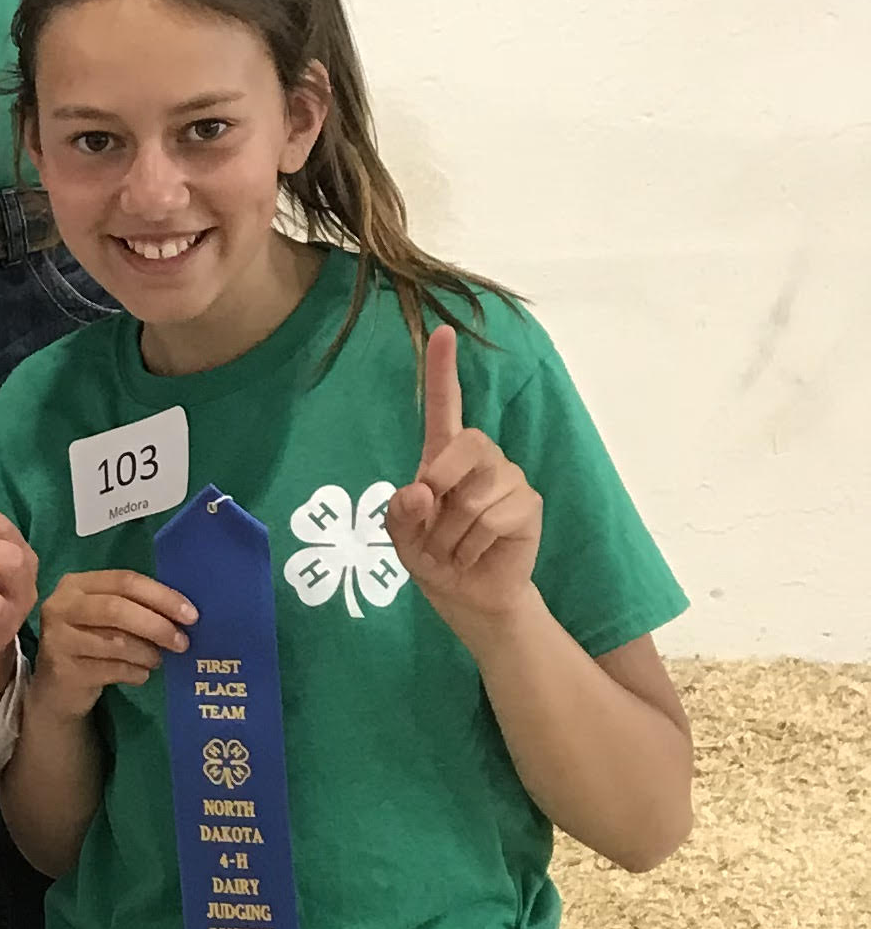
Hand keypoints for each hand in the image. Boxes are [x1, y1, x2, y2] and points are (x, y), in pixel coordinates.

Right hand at [24, 564, 195, 724]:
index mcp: (75, 584)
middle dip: (157, 626)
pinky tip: (141, 674)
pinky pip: (113, 669)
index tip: (191, 615)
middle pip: (117, 609)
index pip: (124, 580)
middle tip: (182, 642)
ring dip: (147, 653)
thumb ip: (133, 606)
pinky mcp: (64, 670)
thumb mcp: (103, 617)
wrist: (57, 688)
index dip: (161, 596)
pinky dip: (136, 673)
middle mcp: (61, 606)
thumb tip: (183, 613)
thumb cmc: (90, 643)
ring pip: (116, 642)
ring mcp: (58, 639)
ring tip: (157, 660)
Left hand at [386, 325, 541, 636]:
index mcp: (443, 456)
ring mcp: (509, 479)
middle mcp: (481, 459)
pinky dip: (473, 544)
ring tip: (453, 548)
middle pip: (467, 444)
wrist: (468, 596)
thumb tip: (422, 491)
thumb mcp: (402, 539)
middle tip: (431, 521)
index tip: (443, 331)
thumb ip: (401, 515)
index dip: (442, 370)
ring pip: (476, 494)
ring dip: (452, 532)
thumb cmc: (434, 558)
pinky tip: (475, 553)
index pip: (444, 406)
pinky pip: (495, 517)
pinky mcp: (528, 504)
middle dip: (442, 481)